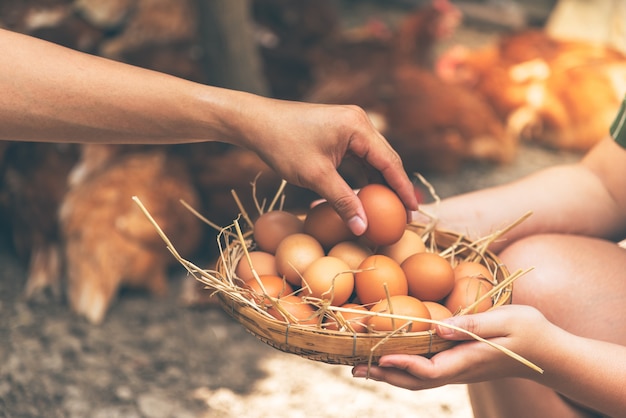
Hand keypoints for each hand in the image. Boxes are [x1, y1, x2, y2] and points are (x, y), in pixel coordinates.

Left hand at [242, 99, 417, 234]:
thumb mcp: (315, 176)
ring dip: (379, 183)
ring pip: (372, 159)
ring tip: (389, 209)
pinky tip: (366, 196)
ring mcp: (348, 126)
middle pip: (386, 159)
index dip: (404, 188)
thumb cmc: (283, 145)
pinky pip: (358, 157)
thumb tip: (364, 228)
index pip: (390, 161)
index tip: (414, 211)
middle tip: (406, 215)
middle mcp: (358, 122)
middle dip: (395, 187)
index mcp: (358, 127)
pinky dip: (363, 176)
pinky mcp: (338, 132)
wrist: (256, 123)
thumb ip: (342, 202)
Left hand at [352, 305, 551, 389]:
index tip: (380, 357)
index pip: (430, 370)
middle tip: (354, 366)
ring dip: (389, 374)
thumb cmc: (531, 331)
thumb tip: (439, 327)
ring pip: (419, 379)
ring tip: (362, 366)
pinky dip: (403, 367)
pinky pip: (427, 371)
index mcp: (468, 360)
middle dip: (384, 374)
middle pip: (416, 380)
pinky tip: (391, 359)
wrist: (549, 353)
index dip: (403, 365)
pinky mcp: (459, 364)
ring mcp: (459, 370)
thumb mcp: (506, 320)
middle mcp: (459, 370)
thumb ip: (473, 324)